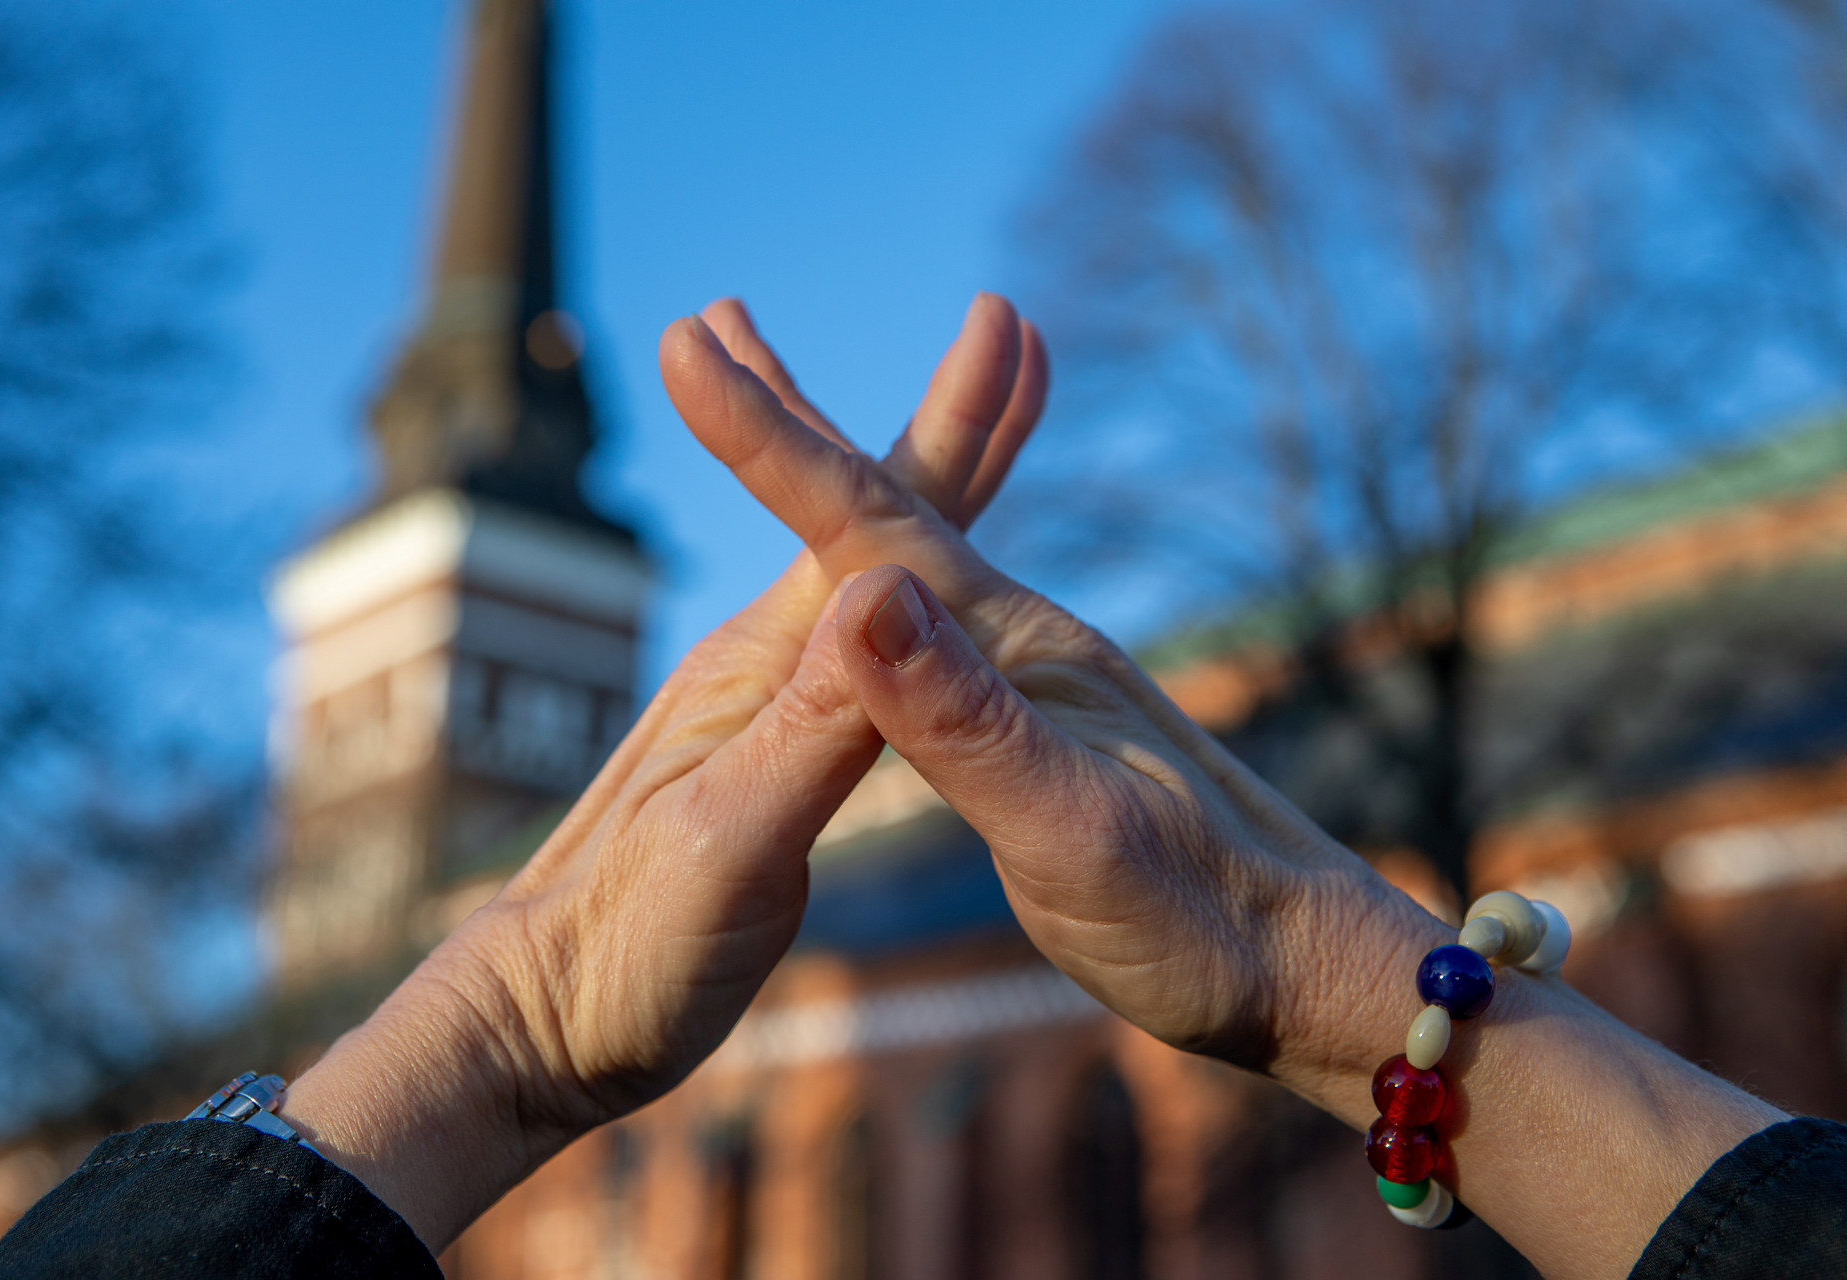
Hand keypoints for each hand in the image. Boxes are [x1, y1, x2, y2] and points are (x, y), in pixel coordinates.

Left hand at [280, 294, 1047, 1248]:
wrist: (540, 1016)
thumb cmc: (626, 946)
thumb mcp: (731, 841)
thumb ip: (812, 725)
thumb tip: (884, 592)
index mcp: (764, 667)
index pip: (875, 525)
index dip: (950, 433)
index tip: (1007, 335)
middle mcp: (764, 663)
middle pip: (873, 518)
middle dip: (951, 425)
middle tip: (1006, 329)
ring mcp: (765, 706)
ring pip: (869, 569)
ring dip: (927, 485)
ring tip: (968, 414)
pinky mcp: (772, 756)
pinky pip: (863, 647)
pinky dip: (907, 588)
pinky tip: (906, 588)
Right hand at [659, 311, 1424, 1086]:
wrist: (1303, 965)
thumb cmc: (1196, 917)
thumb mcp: (1068, 828)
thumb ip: (963, 721)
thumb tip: (864, 593)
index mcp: (1017, 648)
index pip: (869, 528)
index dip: (772, 444)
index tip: (684, 356)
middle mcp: (1019, 639)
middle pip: (884, 506)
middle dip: (788, 422)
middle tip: (714, 327)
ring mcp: (1026, 678)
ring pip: (900, 552)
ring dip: (824, 476)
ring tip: (769, 408)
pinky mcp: (1029, 724)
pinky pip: (921, 620)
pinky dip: (864, 566)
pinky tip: (862, 579)